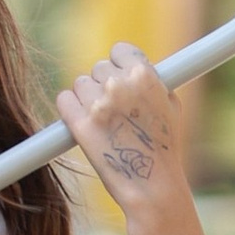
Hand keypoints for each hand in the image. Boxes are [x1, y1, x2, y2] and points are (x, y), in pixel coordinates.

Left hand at [56, 44, 189, 210]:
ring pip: (80, 84)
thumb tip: (136, 68)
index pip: (120, 50)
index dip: (120, 65)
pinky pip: (64, 99)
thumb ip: (153, 80)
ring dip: (87, 98)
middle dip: (104, 85)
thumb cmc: (165, 147)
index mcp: (144, 74)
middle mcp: (118, 85)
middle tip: (114, 109)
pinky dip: (70, 108)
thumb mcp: (171, 105)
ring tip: (103, 121)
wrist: (152, 184)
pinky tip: (81, 120)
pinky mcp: (80, 124)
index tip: (121, 79)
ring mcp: (98, 105)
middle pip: (98, 68)